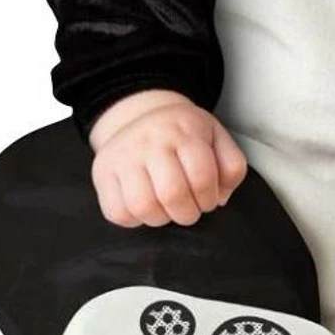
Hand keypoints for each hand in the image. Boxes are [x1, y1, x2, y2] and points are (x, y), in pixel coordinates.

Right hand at [91, 97, 248, 227]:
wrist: (142, 115)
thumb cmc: (184, 134)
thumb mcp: (216, 138)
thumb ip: (231, 166)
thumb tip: (220, 197)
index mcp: (184, 129)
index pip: (201, 176)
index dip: (209, 198)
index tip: (208, 200)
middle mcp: (151, 140)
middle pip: (172, 193)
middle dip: (187, 214)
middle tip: (189, 211)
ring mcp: (123, 155)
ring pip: (142, 206)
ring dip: (161, 219)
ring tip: (167, 209)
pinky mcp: (103, 172)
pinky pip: (118, 213)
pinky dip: (135, 220)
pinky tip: (146, 206)